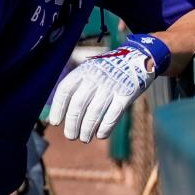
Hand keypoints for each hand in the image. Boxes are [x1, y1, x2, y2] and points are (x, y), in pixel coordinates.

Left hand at [48, 35, 169, 141]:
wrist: (139, 57)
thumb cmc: (110, 69)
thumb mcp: (91, 69)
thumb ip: (78, 86)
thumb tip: (62, 112)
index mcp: (84, 70)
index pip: (65, 89)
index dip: (58, 107)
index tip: (55, 122)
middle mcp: (96, 77)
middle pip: (78, 104)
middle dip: (72, 123)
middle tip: (70, 136)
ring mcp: (112, 85)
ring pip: (95, 111)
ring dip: (87, 129)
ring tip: (84, 138)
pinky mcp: (127, 94)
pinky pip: (113, 114)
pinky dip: (105, 127)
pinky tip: (100, 136)